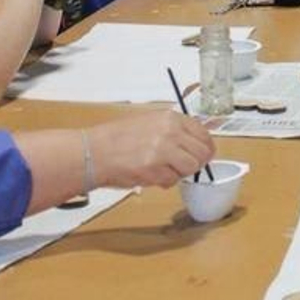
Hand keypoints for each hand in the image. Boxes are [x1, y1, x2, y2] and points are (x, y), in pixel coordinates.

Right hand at [87, 109, 215, 188]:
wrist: (95, 151)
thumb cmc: (118, 139)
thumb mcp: (150, 123)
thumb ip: (173, 131)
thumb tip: (195, 145)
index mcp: (170, 117)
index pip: (203, 134)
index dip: (205, 148)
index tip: (201, 156)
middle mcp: (170, 131)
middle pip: (202, 153)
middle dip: (195, 163)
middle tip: (182, 167)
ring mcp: (163, 149)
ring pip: (190, 168)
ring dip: (179, 173)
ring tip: (162, 170)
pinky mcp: (154, 168)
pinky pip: (172, 181)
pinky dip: (164, 182)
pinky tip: (150, 175)